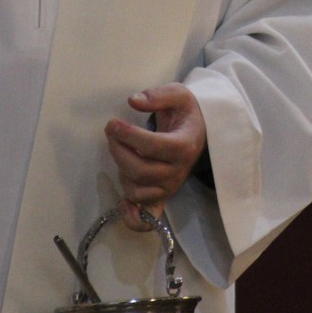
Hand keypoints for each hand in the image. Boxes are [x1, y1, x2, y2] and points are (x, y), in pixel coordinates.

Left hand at [104, 83, 206, 231]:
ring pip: (138, 191)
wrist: (200, 130)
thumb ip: (157, 95)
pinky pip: (149, 218)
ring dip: (122, 172)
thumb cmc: (186, 112)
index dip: (129, 136)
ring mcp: (170, 187)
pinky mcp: (163, 197)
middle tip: (111, 132)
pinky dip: (134, 218)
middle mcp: (179, 171)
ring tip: (121, 151)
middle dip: (118, 150)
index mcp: (184, 145)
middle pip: (140, 170)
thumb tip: (133, 101)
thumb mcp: (178, 94)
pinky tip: (122, 204)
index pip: (153, 146)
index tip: (112, 123)